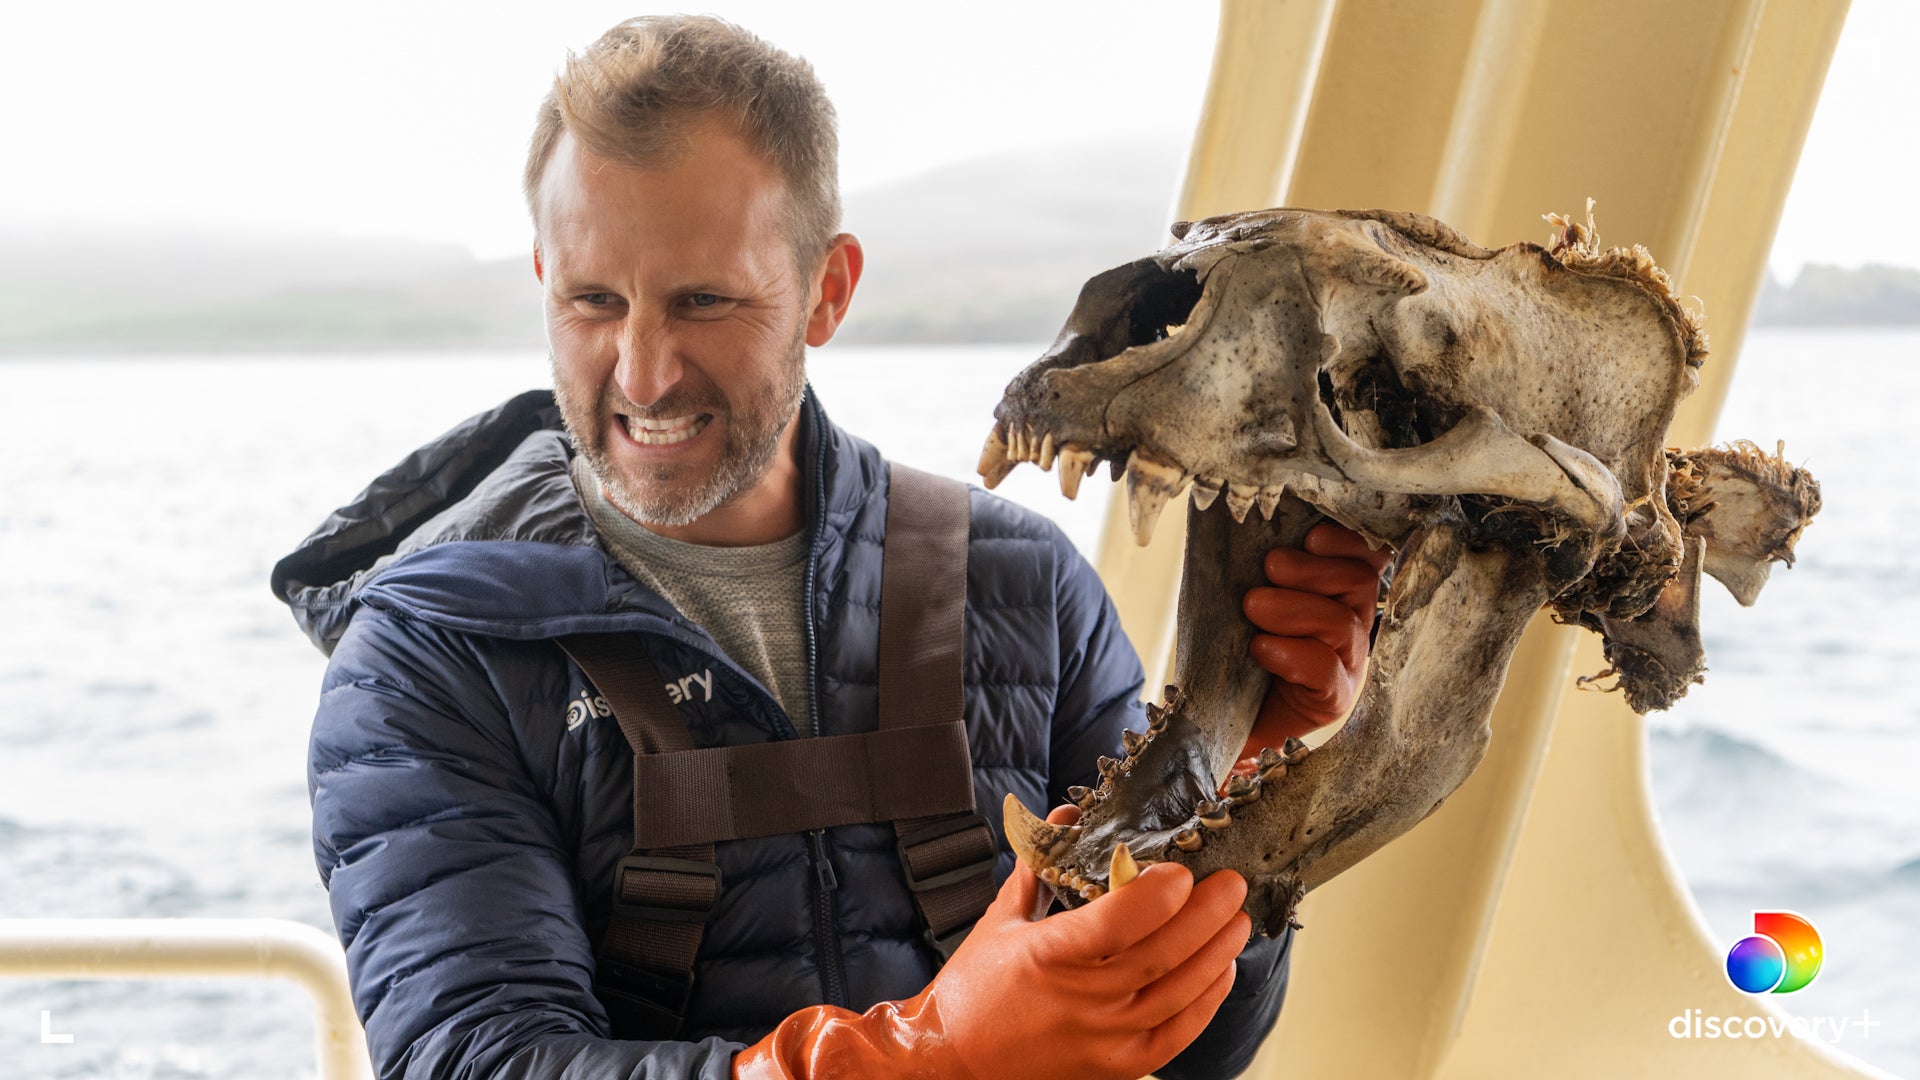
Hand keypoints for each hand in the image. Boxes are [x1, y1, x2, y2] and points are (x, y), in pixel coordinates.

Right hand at [934, 805, 1249, 1079]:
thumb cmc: (974, 989)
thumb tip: (1067, 816)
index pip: (1120, 921)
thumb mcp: (1001, 919)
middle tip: (1232, 884)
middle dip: (1208, 914)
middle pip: (1163, 954)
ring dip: (1216, 953)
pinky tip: (1220, 971)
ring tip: (1237, 921)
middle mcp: (1082, 1000)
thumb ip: (1040, 866)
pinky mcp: (1118, 1065)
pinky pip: (1177, 1034)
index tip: (1183, 870)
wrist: (953, 1062)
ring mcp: (1104, 1038)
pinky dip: (1206, 1001)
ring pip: (1179, 993)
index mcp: (1050, 955)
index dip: (1159, 894)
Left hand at [1239, 521, 1391, 760]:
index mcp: (1340, 594)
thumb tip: (1245, 529)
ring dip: (1294, 608)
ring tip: (1253, 605)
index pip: (1367, 557)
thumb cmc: (1242, 652)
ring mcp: (1348, 665)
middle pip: (1358, 582)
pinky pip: (1326, 671)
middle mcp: (1353, 627)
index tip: (1311, 536)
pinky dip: (1291, 654)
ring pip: (1343, 624)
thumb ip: (1265, 570)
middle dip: (1310, 569)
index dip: (1348, 541)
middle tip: (1269, 567)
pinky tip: (1261, 648)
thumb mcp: (1251, 602)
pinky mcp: (1333, 701)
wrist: (1229, 721)